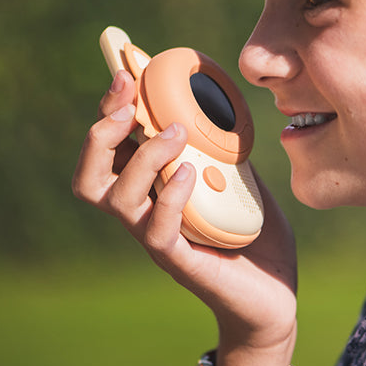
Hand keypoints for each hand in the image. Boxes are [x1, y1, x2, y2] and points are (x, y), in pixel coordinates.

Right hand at [72, 70, 297, 365]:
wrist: (274, 295)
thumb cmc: (253, 236)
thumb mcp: (238, 177)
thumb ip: (222, 147)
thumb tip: (219, 102)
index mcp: (151, 189)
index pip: (109, 148)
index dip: (110, 109)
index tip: (127, 71)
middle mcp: (144, 214)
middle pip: (90, 175)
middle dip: (101, 131)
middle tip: (129, 101)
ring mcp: (158, 240)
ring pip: (117, 200)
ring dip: (142, 157)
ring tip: (176, 133)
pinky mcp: (181, 262)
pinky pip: (157, 231)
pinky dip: (169, 197)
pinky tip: (190, 173)